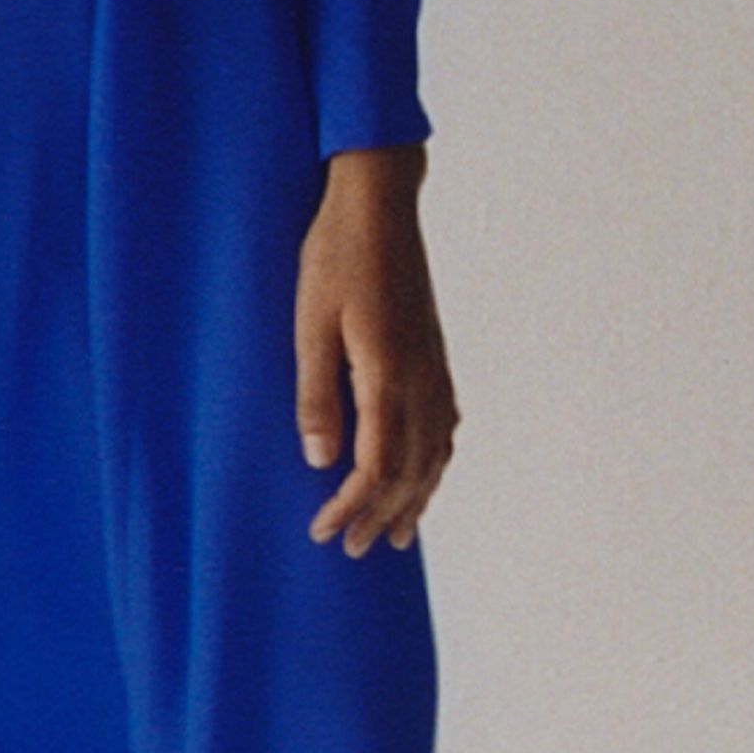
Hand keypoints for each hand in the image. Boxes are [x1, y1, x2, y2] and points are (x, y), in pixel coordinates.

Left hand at [293, 145, 457, 553]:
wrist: (379, 203)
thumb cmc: (335, 255)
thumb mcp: (309, 322)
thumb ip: (315, 394)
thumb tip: (321, 460)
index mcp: (387, 374)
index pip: (377, 465)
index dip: (351, 506)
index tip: (323, 532)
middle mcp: (420, 379)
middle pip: (411, 469)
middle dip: (381, 514)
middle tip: (353, 550)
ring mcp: (434, 367)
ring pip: (435, 453)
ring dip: (415, 498)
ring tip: (395, 534)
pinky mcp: (435, 353)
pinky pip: (444, 426)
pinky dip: (434, 463)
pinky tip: (425, 472)